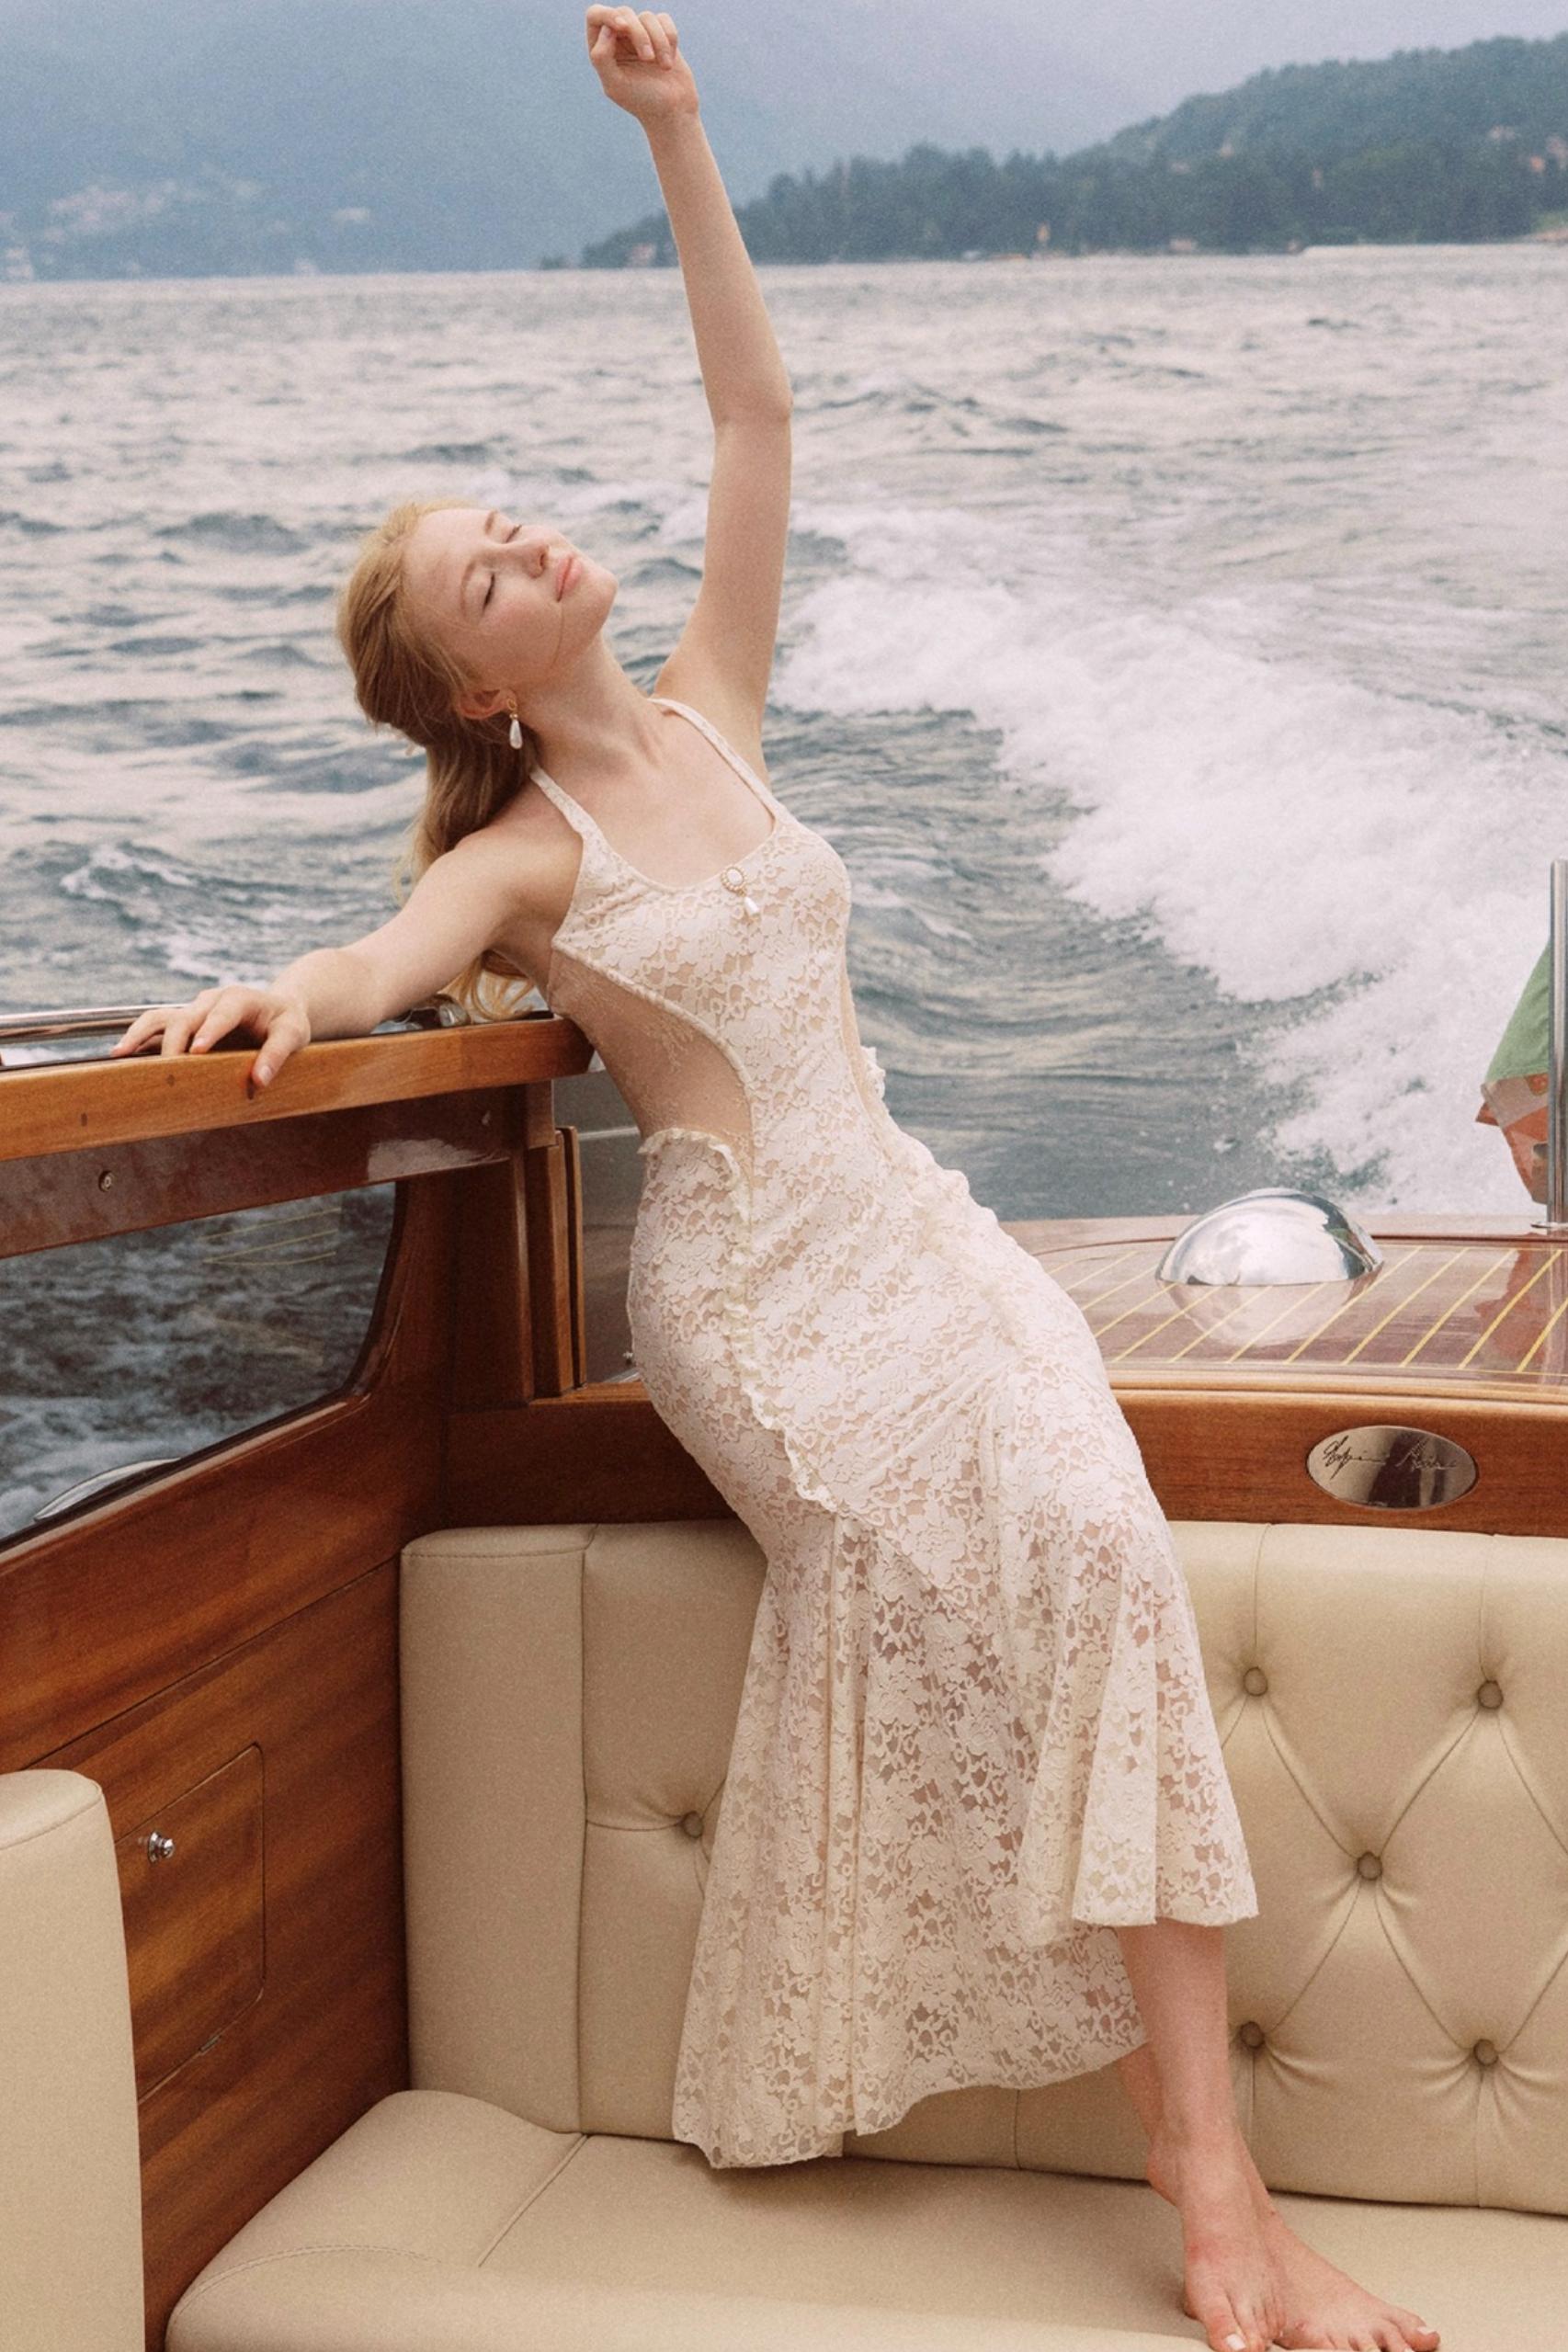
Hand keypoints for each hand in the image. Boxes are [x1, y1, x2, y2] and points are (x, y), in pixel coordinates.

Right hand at [107, 983, 311, 1089]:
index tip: (198, 1051)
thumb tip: (260, 1080)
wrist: (277, 1010)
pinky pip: (157, 1028)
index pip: (222, 1012)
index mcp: (240, 998)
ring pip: (161, 1017)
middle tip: (165, 1069)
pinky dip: (139, 1040)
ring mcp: (193, 1010)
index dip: (210, 1030)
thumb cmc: (286, 1023)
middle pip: (186, 1017)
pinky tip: (122, 1057)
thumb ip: (278, 1054)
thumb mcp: (294, 1035)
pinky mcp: (184, 1022)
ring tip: (120, 1054)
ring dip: (139, 1034)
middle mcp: (211, 1001)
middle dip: (173, 1042)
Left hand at [586, 8, 696, 123]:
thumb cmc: (643, 101)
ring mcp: (641, 35)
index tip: (622, 27)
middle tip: (647, 58)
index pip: (595, 15)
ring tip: (665, 67)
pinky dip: (670, 38)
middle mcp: (619, 38)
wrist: (673, 111)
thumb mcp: (616, 85)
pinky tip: (670, 60)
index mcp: (602, 49)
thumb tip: (606, 29)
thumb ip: (601, 57)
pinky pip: (664, 20)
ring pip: (647, 17)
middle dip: (638, 33)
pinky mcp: (661, 34)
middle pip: (624, 13)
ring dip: (658, 41)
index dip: (608, 15)